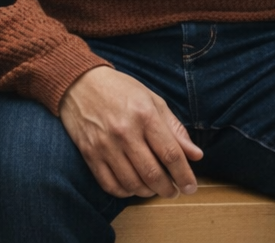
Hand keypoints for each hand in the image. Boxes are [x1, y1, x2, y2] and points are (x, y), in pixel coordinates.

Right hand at [59, 66, 203, 198]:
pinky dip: (124, 192)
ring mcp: (105, 144)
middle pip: (153, 174)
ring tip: (154, 188)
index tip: (190, 187)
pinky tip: (132, 186)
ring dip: (147, 192)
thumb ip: (175, 128)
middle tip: (174, 191)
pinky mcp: (89, 153)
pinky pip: (110, 184)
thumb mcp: (152, 100)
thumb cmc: (120, 90)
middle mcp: (125, 131)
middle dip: (168, 189)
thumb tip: (196, 155)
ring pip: (132, 183)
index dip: (184, 175)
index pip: (171, 154)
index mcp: (145, 115)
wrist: (79, 83)